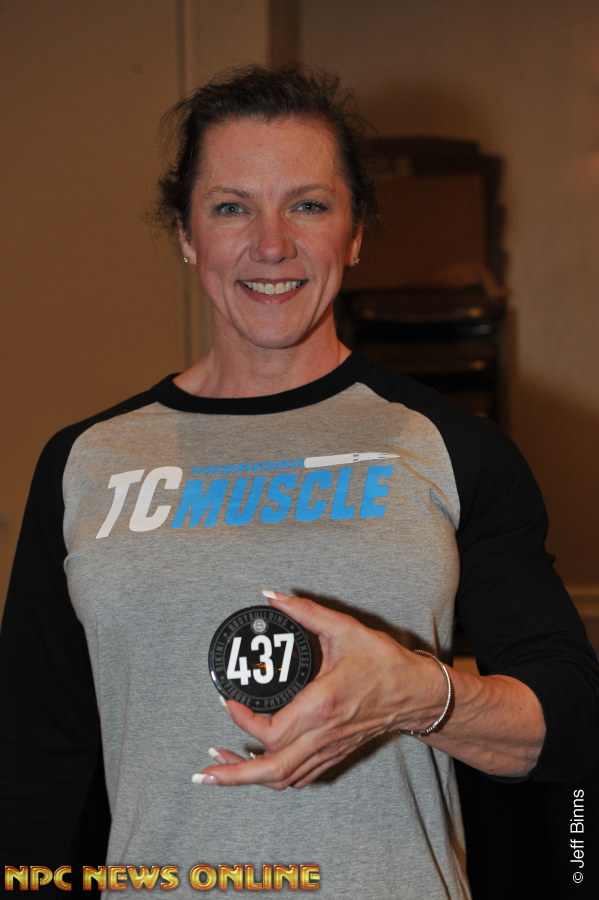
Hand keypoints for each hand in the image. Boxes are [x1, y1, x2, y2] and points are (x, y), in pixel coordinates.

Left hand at [193, 591, 443, 788]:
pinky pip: (298, 776)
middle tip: (204, 772)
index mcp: (323, 705)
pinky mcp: (334, 754)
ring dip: (248, 779)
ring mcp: (329, 749)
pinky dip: (273, 777)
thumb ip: (305, 611)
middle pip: (271, 771)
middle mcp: (324, 734)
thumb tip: (273, 596)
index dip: (243, 722)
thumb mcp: (344, 629)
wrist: (416, 693)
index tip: (229, 702)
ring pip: (283, 780)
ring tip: (221, 769)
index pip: (272, 731)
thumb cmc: (384, 663)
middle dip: (233, 775)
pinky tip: (256, 765)